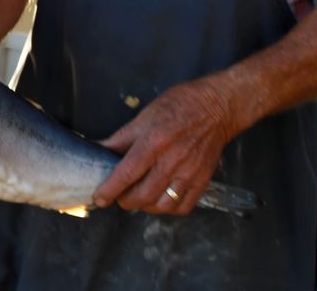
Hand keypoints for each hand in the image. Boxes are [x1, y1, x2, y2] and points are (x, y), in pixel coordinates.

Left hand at [92, 76, 240, 215]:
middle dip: (125, 200)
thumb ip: (121, 139)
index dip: (110, 190)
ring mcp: (190, 173)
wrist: (216, 108)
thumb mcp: (143, 117)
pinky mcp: (202, 181)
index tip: (99, 199)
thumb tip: (100, 151)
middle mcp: (172, 161)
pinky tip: (160, 199)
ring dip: (145, 206)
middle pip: (143, 195)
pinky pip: (182, 207)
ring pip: (162, 206)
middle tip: (119, 195)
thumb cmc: (177, 107)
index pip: (127, 173)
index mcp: (154, 142)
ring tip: (139, 197)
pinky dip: (167, 209)